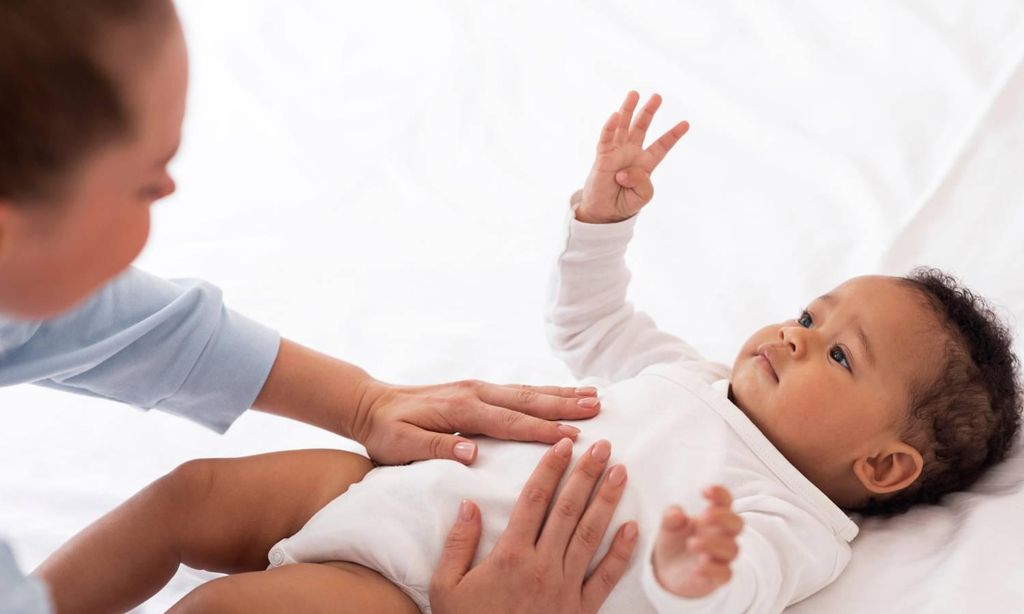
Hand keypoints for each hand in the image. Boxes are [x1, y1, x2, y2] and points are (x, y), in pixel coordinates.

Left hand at [353, 379, 601, 464]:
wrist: (371, 405)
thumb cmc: (386, 431)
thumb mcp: (401, 445)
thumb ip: (435, 448)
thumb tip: (472, 453)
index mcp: (462, 409)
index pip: (509, 422)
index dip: (541, 430)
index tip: (572, 436)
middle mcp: (475, 393)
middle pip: (527, 400)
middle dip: (564, 404)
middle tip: (598, 406)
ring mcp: (478, 388)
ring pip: (527, 391)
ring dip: (561, 394)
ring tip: (594, 395)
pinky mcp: (477, 390)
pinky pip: (518, 391)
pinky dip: (544, 392)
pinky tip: (562, 394)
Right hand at [430, 439, 637, 613]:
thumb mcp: (445, 588)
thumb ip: (458, 544)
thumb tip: (468, 504)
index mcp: (510, 556)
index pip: (534, 500)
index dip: (550, 469)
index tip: (564, 444)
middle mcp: (542, 566)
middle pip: (568, 510)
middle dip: (586, 474)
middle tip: (603, 446)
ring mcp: (565, 588)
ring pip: (591, 535)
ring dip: (607, 501)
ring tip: (620, 472)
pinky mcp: (580, 610)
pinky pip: (605, 577)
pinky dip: (621, 552)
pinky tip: (632, 527)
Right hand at [577, 90, 688, 223]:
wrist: (604, 213)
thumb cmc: (625, 203)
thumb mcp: (643, 196)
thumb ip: (643, 182)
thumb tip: (625, 170)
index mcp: (646, 163)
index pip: (661, 146)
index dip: (673, 135)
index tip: (686, 124)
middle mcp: (632, 153)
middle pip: (642, 128)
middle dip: (649, 112)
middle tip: (657, 96)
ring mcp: (617, 153)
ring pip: (624, 127)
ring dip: (629, 110)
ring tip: (634, 94)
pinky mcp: (603, 157)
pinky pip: (606, 139)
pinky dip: (610, 127)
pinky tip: (616, 115)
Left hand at [652, 485, 742, 598]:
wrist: (668, 571)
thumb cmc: (675, 541)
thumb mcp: (668, 526)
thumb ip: (671, 517)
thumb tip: (678, 514)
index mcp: (713, 518)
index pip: (726, 502)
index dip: (721, 495)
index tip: (705, 491)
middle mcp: (722, 535)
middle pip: (737, 524)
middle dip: (723, 518)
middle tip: (703, 517)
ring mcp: (721, 556)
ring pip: (732, 549)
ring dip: (713, 544)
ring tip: (691, 543)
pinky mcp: (717, 577)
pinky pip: (725, 574)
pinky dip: (712, 570)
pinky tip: (697, 567)